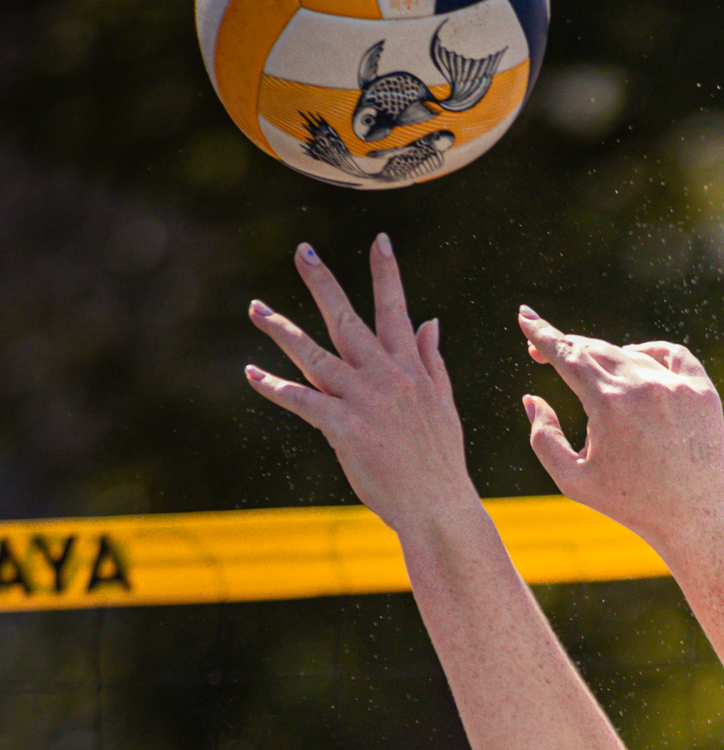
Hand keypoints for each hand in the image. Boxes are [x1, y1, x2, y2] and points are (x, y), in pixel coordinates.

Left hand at [246, 236, 477, 537]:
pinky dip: (276, 387)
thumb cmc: (441, 465)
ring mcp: (363, 401)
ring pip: (314, 355)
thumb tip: (431, 322)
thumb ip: (432, 362)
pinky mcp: (344, 428)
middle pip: (346, 319)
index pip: (396, 312)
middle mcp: (385, 377)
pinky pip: (301, 401)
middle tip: (302, 251)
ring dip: (281, 330)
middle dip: (323, 283)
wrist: (438, 509)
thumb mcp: (444, 407)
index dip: (387, 275)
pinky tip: (253, 374)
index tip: (379, 240)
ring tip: (255, 308)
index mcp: (410, 370)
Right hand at [517, 312, 723, 552]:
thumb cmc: (629, 504)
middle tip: (548, 354)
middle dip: (567, 348)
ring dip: (605, 360)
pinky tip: (635, 360)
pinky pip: (671, 354)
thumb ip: (543, 438)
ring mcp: (676, 386)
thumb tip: (531, 398)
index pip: (567, 354)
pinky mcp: (702, 391)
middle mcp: (643, 386)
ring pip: (630, 355)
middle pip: (596, 350)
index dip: (543, 335)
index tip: (526, 318)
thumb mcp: (573, 480)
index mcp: (608, 404)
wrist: (693, 519)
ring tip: (594, 382)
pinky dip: (650, 353)